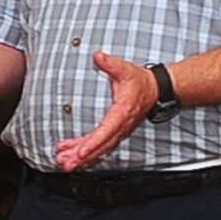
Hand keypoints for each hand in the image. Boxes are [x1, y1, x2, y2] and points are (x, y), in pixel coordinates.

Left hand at [53, 51, 157, 169]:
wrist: (156, 89)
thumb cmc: (140, 81)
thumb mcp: (125, 69)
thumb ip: (111, 64)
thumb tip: (98, 56)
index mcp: (122, 112)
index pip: (106, 131)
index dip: (93, 143)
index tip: (81, 152)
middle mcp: (120, 126)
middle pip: (101, 145)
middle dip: (83, 156)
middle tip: (67, 164)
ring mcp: (118, 131)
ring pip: (99, 148)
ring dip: (82, 158)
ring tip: (65, 164)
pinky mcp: (114, 131)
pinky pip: (99, 144)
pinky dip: (84, 149)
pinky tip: (69, 153)